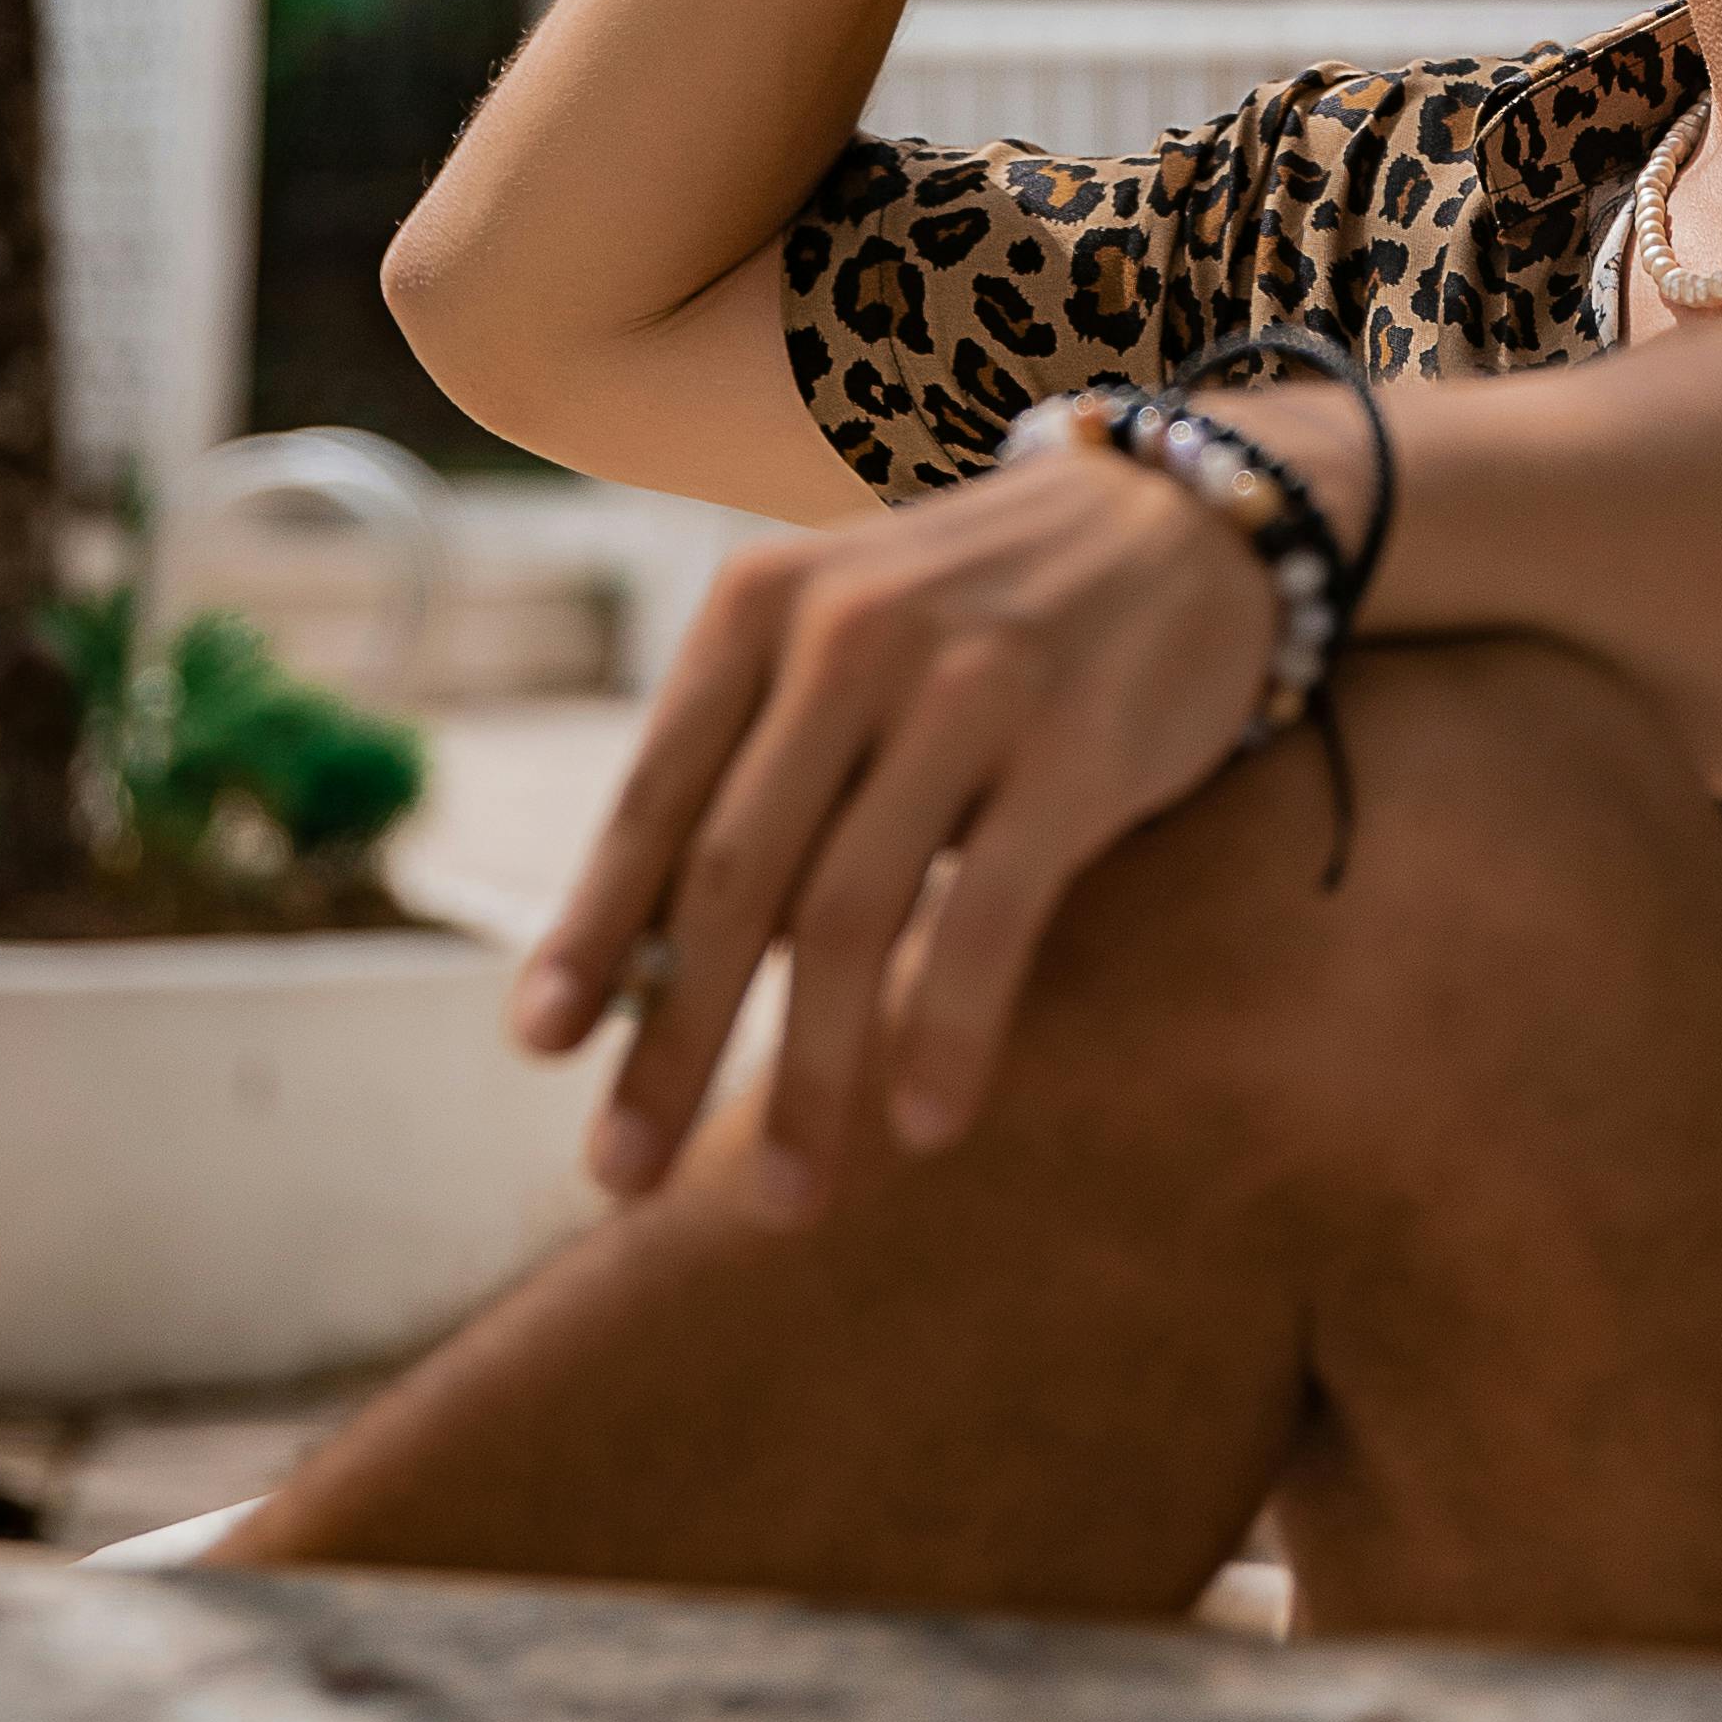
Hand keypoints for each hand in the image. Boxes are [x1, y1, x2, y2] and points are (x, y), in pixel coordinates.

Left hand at [510, 419, 1279, 1213]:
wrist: (1179, 522)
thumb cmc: (979, 618)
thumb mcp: (842, 645)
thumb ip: (756, 775)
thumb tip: (647, 976)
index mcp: (762, 604)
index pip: (655, 795)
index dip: (590, 930)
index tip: (541, 1049)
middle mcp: (848, 631)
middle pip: (731, 877)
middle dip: (672, 1042)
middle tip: (622, 1174)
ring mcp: (967, 684)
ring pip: (848, 914)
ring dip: (807, 1076)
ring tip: (785, 1199)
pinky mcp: (1077, 742)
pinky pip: (990, 915)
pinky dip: (946, 1032)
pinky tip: (926, 1124)